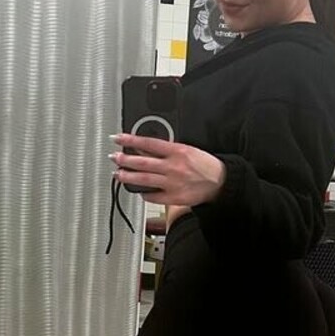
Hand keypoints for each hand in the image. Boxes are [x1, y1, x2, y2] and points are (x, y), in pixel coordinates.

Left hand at [112, 134, 226, 206]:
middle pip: (142, 162)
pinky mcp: (174, 197)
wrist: (220, 182)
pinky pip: (153, 196)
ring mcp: (172, 183)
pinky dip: (143, 193)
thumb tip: (145, 148)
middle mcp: (173, 167)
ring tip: (118, 174)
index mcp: (177, 151)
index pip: (148, 143)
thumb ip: (166, 149)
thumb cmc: (205, 165)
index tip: (118, 138)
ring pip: (144, 179)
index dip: (130, 140)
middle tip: (114, 157)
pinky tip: (138, 190)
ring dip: (128, 176)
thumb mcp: (187, 149)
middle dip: (125, 159)